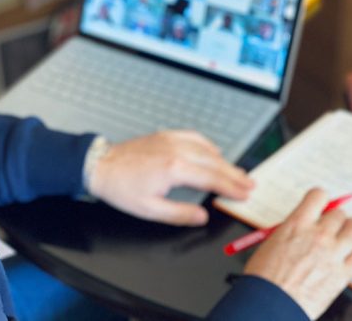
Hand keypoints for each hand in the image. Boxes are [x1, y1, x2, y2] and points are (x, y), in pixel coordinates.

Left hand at [88, 130, 253, 225]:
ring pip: (207, 149)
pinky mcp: (165, 135)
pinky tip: (214, 151)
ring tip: (238, 172)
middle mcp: (176, 150)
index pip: (211, 179)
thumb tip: (202, 216)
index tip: (244, 194)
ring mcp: (171, 140)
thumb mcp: (150, 210)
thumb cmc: (122, 188)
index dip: (231, 188)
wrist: (101, 165)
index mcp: (174, 169)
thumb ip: (179, 214)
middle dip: (234, 174)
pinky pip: (194, 137)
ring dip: (224, 161)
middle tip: (250, 184)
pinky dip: (208, 145)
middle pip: (214, 163)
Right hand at [243, 188, 351, 319]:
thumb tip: (301, 228)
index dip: (320, 198)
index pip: (318, 197)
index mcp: (298, 224)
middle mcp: (318, 235)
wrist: (271, 303)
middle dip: (336, 216)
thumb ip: (290, 232)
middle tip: (335, 219)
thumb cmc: (264, 277)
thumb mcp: (271, 243)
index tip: (321, 202)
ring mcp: (333, 255)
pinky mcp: (342, 274)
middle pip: (338, 214)